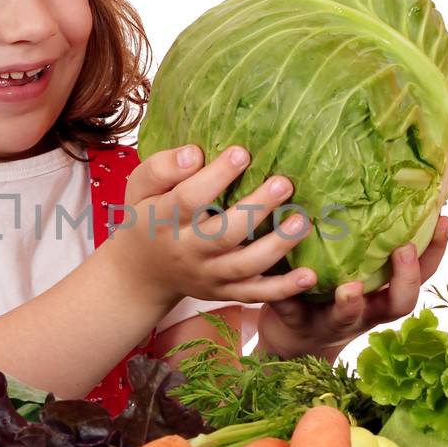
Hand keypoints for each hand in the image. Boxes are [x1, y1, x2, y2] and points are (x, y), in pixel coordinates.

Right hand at [111, 144, 315, 309]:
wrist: (140, 274)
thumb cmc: (146, 218)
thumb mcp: (139, 188)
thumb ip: (161, 168)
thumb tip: (195, 153)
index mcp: (162, 221)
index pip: (190, 199)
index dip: (217, 176)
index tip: (242, 152)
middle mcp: (186, 252)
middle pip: (224, 234)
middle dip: (257, 208)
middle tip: (284, 182)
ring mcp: (207, 276)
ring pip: (245, 266)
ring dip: (277, 245)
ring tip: (302, 221)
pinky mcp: (223, 293)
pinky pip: (255, 294)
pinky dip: (283, 289)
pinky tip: (308, 275)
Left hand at [257, 215, 447, 359]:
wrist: (294, 339)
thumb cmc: (335, 293)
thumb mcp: (360, 267)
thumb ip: (373, 238)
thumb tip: (388, 180)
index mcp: (386, 292)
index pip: (423, 272)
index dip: (436, 250)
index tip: (444, 220)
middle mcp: (367, 311)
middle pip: (399, 303)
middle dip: (406, 277)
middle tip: (404, 249)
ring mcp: (334, 320)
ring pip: (349, 316)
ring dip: (351, 303)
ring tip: (350, 288)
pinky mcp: (298, 322)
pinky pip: (294, 310)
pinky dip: (291, 296)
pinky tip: (291, 277)